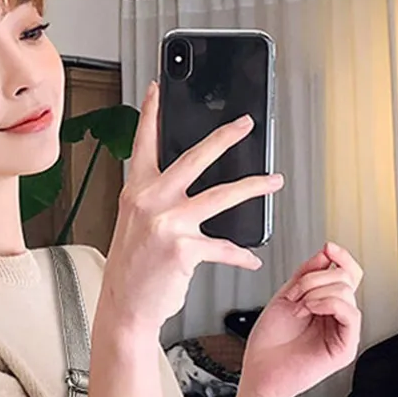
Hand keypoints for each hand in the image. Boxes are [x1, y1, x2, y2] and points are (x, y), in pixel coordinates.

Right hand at [101, 81, 283, 334]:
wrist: (125, 307)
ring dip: (253, 186)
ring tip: (273, 182)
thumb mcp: (135, 225)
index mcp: (136, 191)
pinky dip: (240, 255)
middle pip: (195, 157)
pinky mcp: (184, 248)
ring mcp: (167, 223)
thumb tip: (185, 184)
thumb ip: (155, 199)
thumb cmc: (133, 270)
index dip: (151, 113)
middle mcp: (150, 201)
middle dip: (225, 136)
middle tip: (245, 124)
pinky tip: (250, 257)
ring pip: (222, 195)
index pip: (145, 143)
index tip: (159, 89)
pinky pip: (224, 247)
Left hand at [240, 242, 362, 396]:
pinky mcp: (345, 347)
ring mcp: (342, 332)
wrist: (259, 372)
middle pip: (346, 279)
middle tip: (295, 294)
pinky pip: (351, 314)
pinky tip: (309, 309)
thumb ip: (306, 275)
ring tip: (298, 307)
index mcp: (325, 305)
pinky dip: (329, 304)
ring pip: (347, 293)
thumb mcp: (285, 297)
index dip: (341, 257)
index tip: (328, 248)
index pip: (346, 275)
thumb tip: (327, 254)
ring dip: (317, 292)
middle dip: (316, 278)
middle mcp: (336, 317)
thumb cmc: (268, 344)